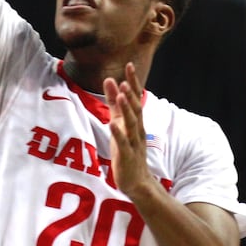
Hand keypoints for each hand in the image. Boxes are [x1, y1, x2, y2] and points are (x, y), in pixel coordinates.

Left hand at [104, 63, 151, 198]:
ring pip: (131, 124)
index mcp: (135, 121)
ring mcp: (133, 143)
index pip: (135, 98)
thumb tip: (109, 80)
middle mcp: (136, 130)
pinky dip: (118, 134)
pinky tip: (112, 124)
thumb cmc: (126, 149)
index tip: (129, 65)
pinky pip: (122, 143)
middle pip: (135, 109)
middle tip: (124, 78)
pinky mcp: (127, 156)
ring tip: (120, 94)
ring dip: (126, 109)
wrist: (136, 181)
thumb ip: (113, 103)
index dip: (132, 82)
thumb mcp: (118, 123)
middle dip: (130, 93)